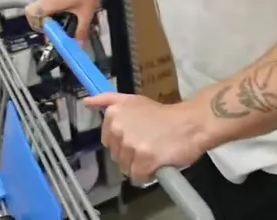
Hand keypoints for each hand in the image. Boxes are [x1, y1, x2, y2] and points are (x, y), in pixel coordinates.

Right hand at [24, 0, 103, 40]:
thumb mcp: (86, 14)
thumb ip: (81, 31)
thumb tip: (79, 46)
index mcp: (50, 3)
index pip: (31, 14)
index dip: (36, 25)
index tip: (49, 32)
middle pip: (33, 12)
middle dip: (41, 23)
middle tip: (54, 29)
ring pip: (41, 8)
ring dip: (48, 18)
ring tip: (62, 23)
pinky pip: (48, 4)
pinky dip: (53, 12)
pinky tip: (67, 14)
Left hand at [83, 93, 205, 182]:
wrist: (190, 123)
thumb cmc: (162, 115)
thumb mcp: (133, 101)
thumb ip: (107, 100)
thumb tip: (86, 102)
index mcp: (113, 114)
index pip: (108, 141)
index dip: (123, 142)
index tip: (138, 136)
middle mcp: (118, 127)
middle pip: (116, 155)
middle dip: (130, 154)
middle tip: (149, 143)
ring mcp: (130, 144)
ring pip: (126, 168)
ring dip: (139, 165)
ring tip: (155, 152)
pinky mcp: (143, 160)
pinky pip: (138, 177)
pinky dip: (148, 174)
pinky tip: (158, 162)